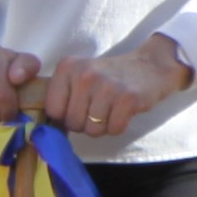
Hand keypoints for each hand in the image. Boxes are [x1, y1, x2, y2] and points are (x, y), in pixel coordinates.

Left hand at [38, 37, 191, 140]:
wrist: (150, 66)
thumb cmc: (110, 77)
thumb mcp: (79, 76)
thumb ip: (61, 95)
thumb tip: (46, 129)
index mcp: (67, 67)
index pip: (53, 110)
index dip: (66, 115)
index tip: (80, 106)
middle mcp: (84, 74)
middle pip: (73, 123)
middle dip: (86, 123)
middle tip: (100, 108)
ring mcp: (106, 86)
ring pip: (93, 130)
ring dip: (103, 126)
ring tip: (111, 109)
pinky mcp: (127, 99)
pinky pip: (113, 130)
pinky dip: (119, 126)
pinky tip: (123, 112)